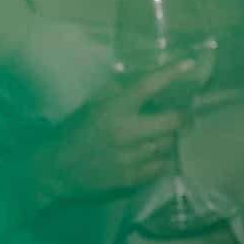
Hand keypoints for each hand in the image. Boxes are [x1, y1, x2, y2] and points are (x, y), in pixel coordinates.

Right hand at [21, 59, 200, 205]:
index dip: (170, 73)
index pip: (147, 86)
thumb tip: (152, 82)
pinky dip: (159, 160)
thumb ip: (120, 94)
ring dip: (168, 139)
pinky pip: (160, 167)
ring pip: (168, 145)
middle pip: (172, 121)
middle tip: (183, 114)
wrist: (53, 170)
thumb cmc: (74, 132)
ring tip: (160, 136)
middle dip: (182, 116)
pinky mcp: (130, 180)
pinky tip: (150, 156)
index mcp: (112, 109)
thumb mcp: (93, 105)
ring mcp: (129, 158)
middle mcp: (124, 132)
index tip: (189, 63)